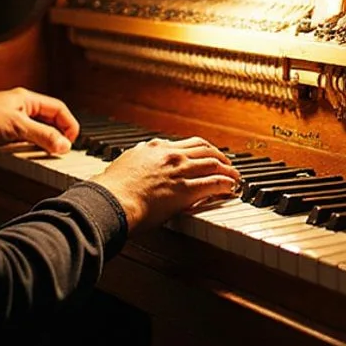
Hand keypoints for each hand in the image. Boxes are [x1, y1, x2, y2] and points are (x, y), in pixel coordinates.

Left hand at [0, 88, 79, 154]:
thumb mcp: (16, 126)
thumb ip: (41, 135)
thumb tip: (64, 144)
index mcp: (28, 100)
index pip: (58, 109)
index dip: (69, 124)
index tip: (71, 142)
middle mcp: (22, 109)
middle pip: (50, 122)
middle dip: (58, 135)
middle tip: (62, 151)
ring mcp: (13, 122)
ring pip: (38, 133)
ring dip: (45, 144)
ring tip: (49, 156)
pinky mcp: (3, 135)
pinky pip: (25, 142)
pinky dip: (31, 149)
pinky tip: (31, 157)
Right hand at [89, 137, 240, 231]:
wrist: (110, 201)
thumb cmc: (111, 189)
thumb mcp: (122, 165)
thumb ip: (134, 160)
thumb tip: (132, 161)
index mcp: (154, 148)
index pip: (185, 144)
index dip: (201, 150)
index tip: (206, 155)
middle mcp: (170, 155)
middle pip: (205, 149)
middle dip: (219, 156)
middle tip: (227, 164)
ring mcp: (179, 170)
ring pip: (214, 164)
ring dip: (228, 170)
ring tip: (235, 177)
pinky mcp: (186, 190)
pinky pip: (214, 183)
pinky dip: (226, 184)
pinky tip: (231, 188)